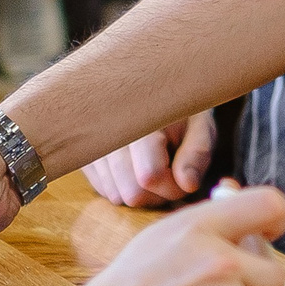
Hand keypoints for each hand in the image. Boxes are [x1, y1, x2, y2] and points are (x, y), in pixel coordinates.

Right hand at [81, 111, 217, 206]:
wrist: (148, 91)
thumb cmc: (180, 112)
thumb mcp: (200, 126)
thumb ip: (196, 154)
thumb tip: (187, 185)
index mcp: (140, 122)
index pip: (150, 176)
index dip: (174, 187)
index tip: (185, 176)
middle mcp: (109, 132)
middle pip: (130, 193)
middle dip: (157, 195)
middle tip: (170, 175)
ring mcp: (92, 145)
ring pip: (115, 195)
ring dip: (139, 192)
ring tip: (153, 167)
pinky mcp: (84, 156)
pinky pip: (103, 190)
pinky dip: (123, 187)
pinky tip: (135, 167)